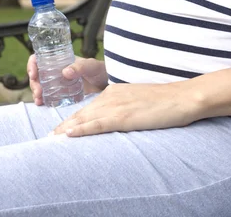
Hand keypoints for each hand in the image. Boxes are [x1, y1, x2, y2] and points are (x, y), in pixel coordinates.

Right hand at [27, 55, 108, 105]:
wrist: (109, 84)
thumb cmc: (100, 71)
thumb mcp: (91, 66)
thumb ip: (80, 67)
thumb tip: (65, 72)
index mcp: (60, 60)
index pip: (40, 59)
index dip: (32, 65)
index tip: (33, 74)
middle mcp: (56, 71)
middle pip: (38, 75)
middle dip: (34, 83)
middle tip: (38, 92)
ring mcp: (58, 83)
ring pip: (40, 86)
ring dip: (36, 92)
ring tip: (39, 100)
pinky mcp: (61, 94)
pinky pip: (48, 96)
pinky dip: (42, 99)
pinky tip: (42, 104)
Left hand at [51, 82, 197, 136]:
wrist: (181, 98)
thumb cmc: (165, 101)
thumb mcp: (139, 101)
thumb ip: (125, 107)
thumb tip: (118, 119)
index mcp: (114, 92)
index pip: (89, 107)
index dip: (74, 118)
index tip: (62, 128)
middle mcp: (111, 96)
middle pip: (82, 112)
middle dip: (65, 124)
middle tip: (50, 136)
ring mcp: (116, 106)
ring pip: (85, 118)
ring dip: (67, 129)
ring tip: (52, 138)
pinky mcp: (123, 117)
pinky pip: (97, 124)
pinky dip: (81, 129)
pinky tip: (69, 135)